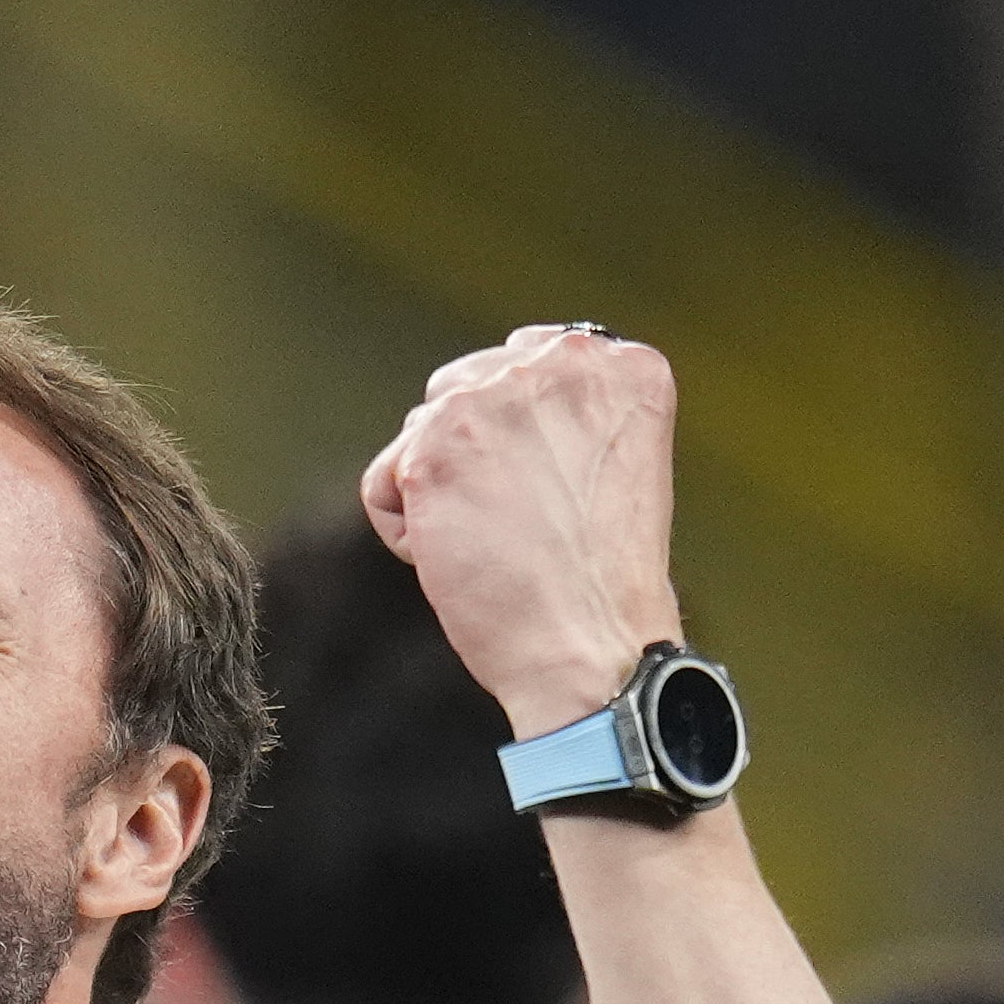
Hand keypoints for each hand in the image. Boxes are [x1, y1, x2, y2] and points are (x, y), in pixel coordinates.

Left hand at [360, 325, 683, 736]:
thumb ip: (561, 413)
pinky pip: (383, 483)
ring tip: (499, 545)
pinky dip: (407, 532)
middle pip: (461, 390)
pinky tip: (461, 560)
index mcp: (620, 363)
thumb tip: (481, 399)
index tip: (541, 487)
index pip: (523, 361)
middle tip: (523, 525)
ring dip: (439, 494)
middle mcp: (557, 362)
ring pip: (419, 434)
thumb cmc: (602, 578)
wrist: (592, 642)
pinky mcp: (431, 451)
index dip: (514, 433)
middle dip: (469, 456)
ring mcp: (491, 400)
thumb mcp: (611, 462)